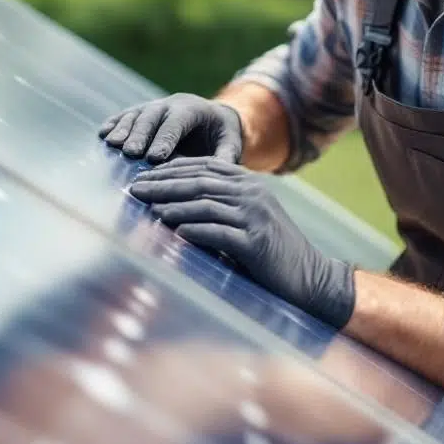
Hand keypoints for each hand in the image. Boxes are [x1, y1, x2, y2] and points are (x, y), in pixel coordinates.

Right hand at [98, 93, 243, 162]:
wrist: (212, 118)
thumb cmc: (221, 134)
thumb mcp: (230, 142)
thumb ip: (226, 155)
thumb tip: (223, 171)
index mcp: (193, 109)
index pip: (177, 122)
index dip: (165, 139)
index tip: (154, 158)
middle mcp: (170, 104)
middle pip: (152, 116)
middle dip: (140, 135)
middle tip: (131, 152)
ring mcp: (153, 106)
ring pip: (136, 114)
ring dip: (123, 129)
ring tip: (111, 144)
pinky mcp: (141, 112)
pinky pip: (125, 115)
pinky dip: (114, 123)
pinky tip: (102, 134)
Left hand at [128, 157, 355, 328]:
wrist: (309, 277)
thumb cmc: (271, 252)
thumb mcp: (247, 219)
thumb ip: (219, 206)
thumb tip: (171, 204)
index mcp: (249, 183)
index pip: (203, 166)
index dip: (170, 169)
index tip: (142, 176)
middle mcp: (252, 193)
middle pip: (199, 182)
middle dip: (163, 184)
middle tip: (134, 189)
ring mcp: (255, 216)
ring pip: (205, 204)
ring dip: (173, 206)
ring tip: (148, 210)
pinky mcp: (256, 242)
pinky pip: (219, 233)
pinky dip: (195, 232)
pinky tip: (175, 234)